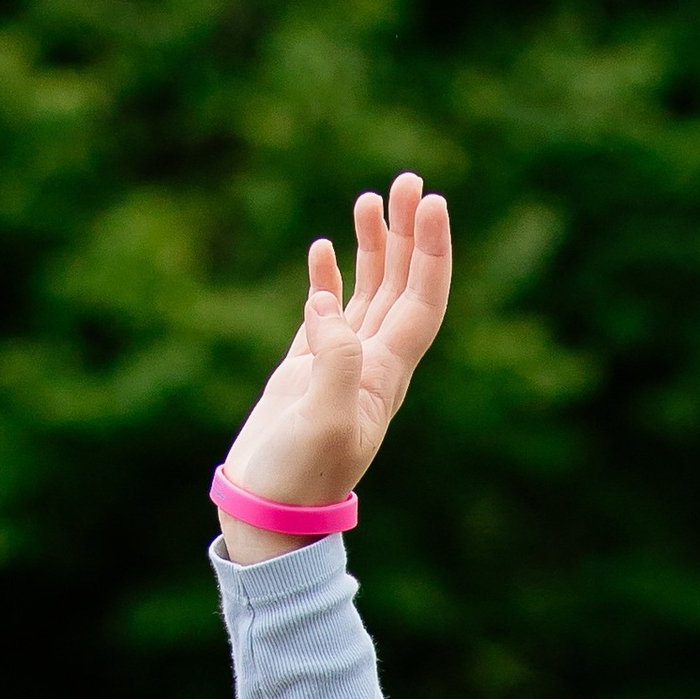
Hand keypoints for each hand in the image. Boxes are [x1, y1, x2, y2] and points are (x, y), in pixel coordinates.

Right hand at [216, 173, 452, 557]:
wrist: (268, 516)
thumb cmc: (297, 477)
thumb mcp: (321, 421)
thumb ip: (332, 362)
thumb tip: (328, 307)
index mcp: (386, 375)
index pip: (422, 301)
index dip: (431, 251)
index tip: (431, 201)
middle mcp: (372, 366)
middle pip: (401, 287)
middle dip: (408, 234)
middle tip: (408, 181)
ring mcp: (340, 367)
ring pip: (368, 294)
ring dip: (374, 247)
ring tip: (370, 198)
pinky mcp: (304, 372)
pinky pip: (326, 314)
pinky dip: (328, 280)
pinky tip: (324, 251)